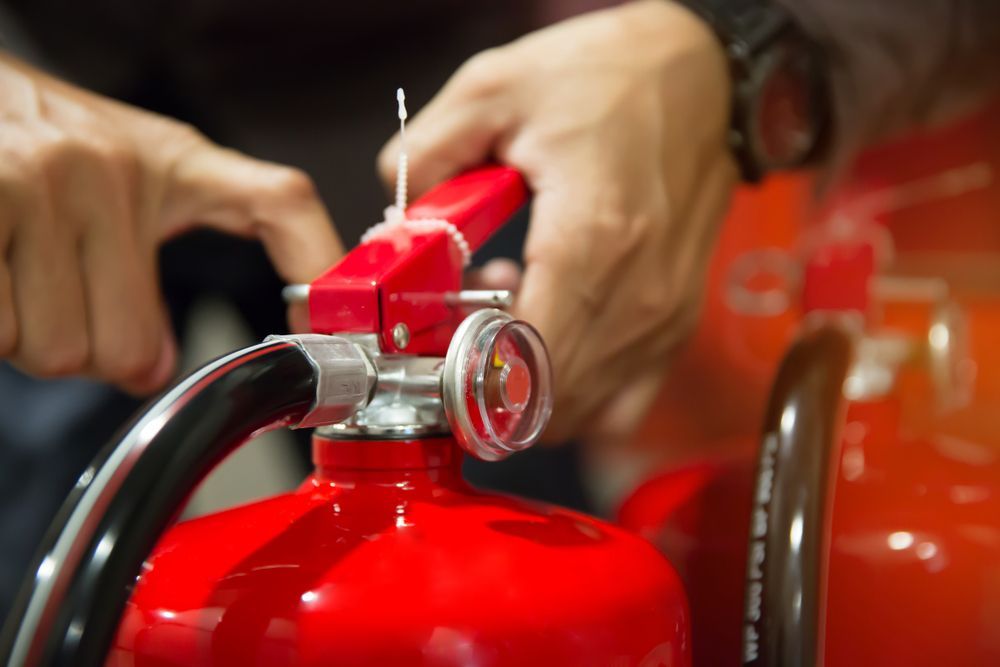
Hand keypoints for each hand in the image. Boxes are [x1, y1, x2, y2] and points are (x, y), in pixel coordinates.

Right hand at [0, 53, 341, 392]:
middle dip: (89, 346)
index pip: (280, 205)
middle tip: (63, 292)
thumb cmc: (43, 141)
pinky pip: (1, 332)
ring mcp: (44, 182)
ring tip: (21, 271)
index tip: (329, 327)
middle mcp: (114, 168)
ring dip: (32, 337)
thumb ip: (156, 269)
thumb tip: (149, 370)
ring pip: (58, 352)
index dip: (317, 267)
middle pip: (126, 351)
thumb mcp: (134, 176)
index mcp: (174, 162)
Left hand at [380, 1, 737, 441]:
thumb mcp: (496, 88)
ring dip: (529, 390)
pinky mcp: (677, 324)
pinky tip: (551, 340)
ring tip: (503, 328)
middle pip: (547, 400)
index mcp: (589, 240)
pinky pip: (621, 403)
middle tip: (455, 338)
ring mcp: (663, 318)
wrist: (704, 76)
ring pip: (582, 413)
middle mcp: (636, 296)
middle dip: (486, 386)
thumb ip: (427, 155)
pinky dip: (575, 393)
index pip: (522, 362)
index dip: (464, 380)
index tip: (432, 356)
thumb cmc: (612, 78)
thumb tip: (396, 223)